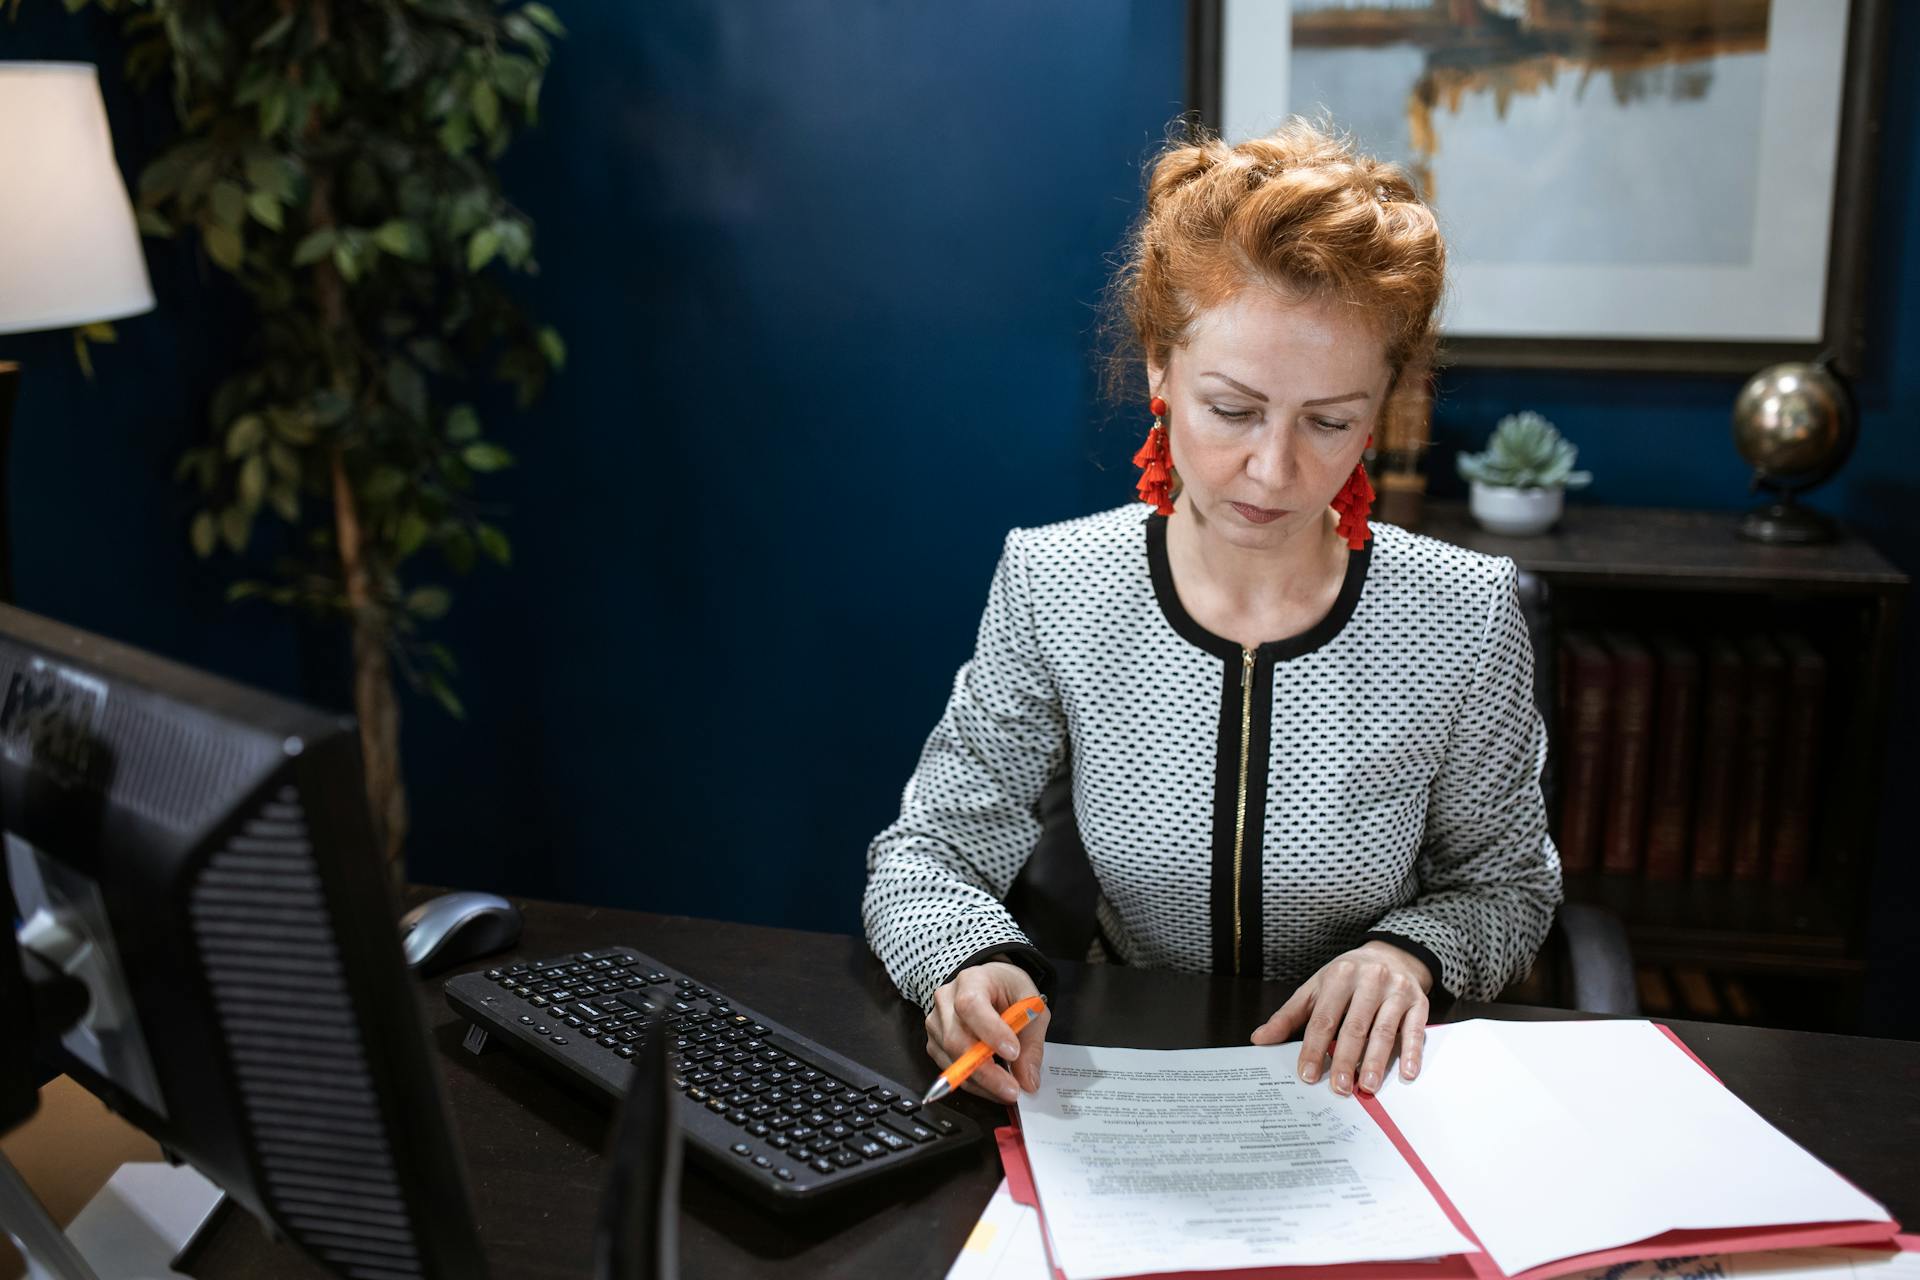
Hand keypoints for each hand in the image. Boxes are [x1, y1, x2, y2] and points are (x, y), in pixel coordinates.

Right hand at [925, 961, 1050, 1103]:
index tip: (1012, 1053)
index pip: (971, 1005)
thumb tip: (1028, 1080)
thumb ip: (1031, 1042)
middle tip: (1013, 1089)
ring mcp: (936, 1023)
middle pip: (956, 1039)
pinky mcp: (934, 1043)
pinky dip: (974, 1084)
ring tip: (1008, 1090)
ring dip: (982, 1082)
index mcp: (971, 980)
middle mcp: (946, 1000)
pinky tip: (994, 1086)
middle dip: (986, 1071)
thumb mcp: (1031, 1006)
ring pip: (952, 1059)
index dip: (990, 1031)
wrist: (989, 985)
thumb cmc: (1008, 991)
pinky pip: (950, 1070)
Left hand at [1249, 941, 1432, 1095]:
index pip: (1324, 1018)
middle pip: (1355, 1026)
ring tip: (1368, 1086)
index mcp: (1339, 976)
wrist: (1392, 954)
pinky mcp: (1420, 1002)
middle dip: (1346, 1059)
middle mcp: (1370, 980)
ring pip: (1385, 1030)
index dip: (1315, 1048)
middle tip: (1340, 1088)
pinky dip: (1412, 1052)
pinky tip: (1407, 1073)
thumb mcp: (1316, 988)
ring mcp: (1397, 990)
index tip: (1308, 1074)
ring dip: (1376, 1061)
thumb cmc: (1349, 976)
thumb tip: (1259, 1039)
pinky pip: (1416, 1030)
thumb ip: (1289, 1015)